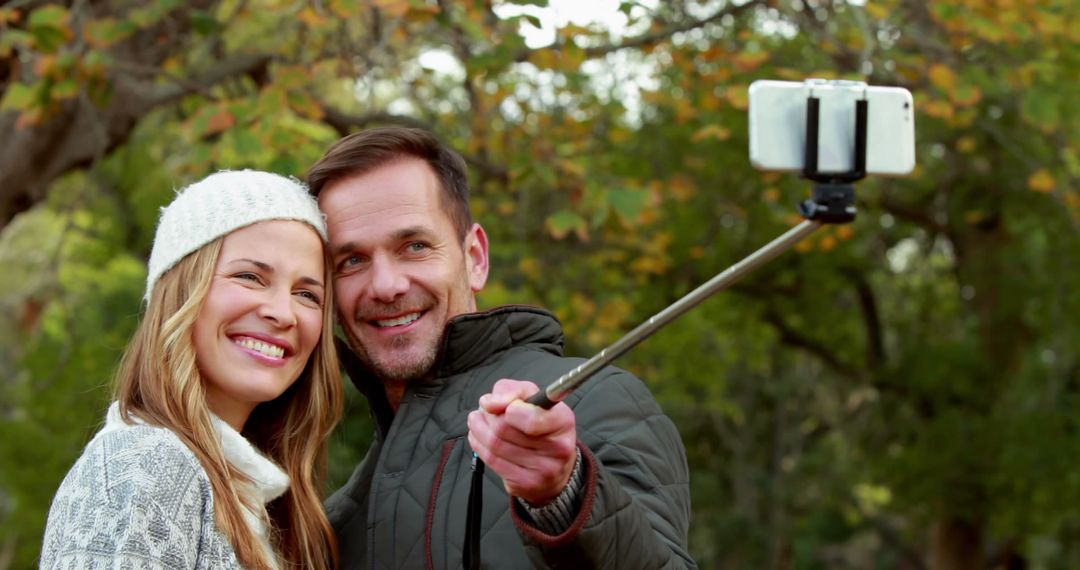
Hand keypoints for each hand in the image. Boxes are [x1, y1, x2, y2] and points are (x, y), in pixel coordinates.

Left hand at [467, 379, 577, 504]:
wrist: (555, 467)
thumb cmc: (541, 425)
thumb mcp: (533, 398)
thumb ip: (512, 391)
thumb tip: (490, 403)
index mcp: (563, 421)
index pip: (531, 418)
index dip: (508, 407)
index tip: (500, 404)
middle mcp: (558, 448)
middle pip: (504, 429)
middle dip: (488, 416)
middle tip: (484, 410)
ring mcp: (543, 470)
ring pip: (495, 445)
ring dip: (478, 429)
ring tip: (476, 420)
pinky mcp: (526, 484)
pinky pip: (492, 461)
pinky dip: (479, 445)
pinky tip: (478, 436)